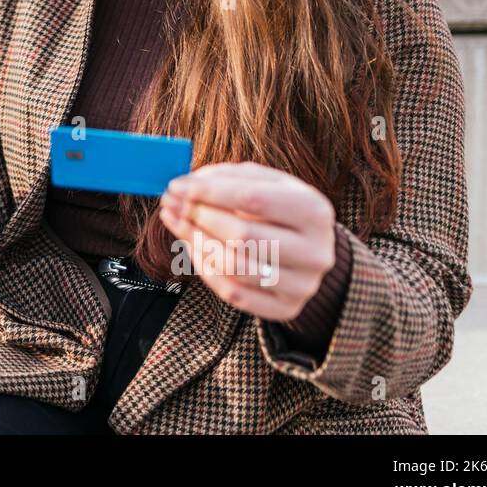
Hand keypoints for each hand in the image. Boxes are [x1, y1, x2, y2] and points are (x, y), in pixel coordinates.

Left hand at [158, 161, 336, 321]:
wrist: (310, 249)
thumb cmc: (280, 209)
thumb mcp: (265, 182)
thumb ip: (229, 177)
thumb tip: (187, 183)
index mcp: (314, 211)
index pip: (253, 198)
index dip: (209, 192)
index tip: (176, 185)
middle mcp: (315, 251)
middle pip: (242, 235)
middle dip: (198, 216)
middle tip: (171, 203)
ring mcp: (302, 285)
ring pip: (233, 266)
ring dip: (195, 241)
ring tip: (177, 220)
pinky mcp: (286, 308)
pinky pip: (232, 292)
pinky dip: (205, 268)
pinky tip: (194, 246)